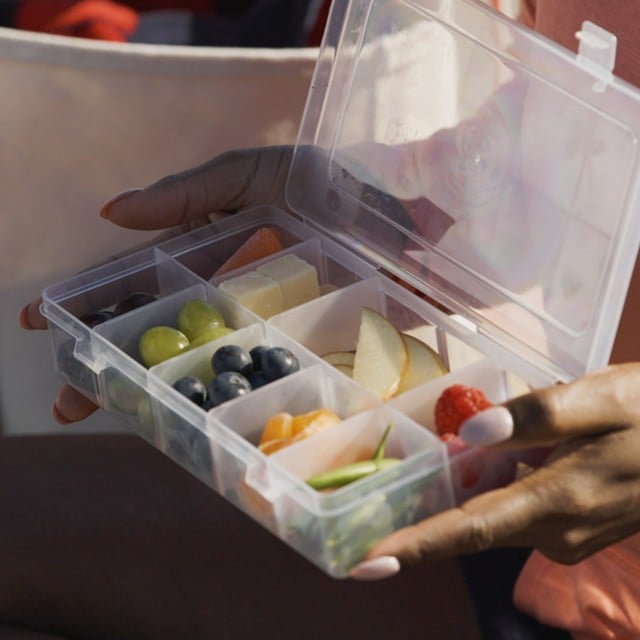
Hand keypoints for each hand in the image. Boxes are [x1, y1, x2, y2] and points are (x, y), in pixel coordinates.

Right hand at [19, 146, 292, 422]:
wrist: (382, 205)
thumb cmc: (313, 179)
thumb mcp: (245, 175)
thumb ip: (184, 194)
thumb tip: (111, 213)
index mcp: (197, 255)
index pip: (131, 282)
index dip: (85, 302)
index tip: (34, 322)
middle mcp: (216, 297)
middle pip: (154, 335)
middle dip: (108, 368)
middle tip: (67, 404)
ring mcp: (252, 325)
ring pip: (195, 364)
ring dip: (157, 395)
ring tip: (122, 420)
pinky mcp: (293, 345)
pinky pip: (255, 377)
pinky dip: (229, 401)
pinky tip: (201, 425)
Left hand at [350, 363, 639, 579]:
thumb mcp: (598, 398)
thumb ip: (534, 416)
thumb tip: (469, 432)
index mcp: (557, 500)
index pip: (469, 530)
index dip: (415, 547)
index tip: (365, 565)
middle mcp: (556, 531)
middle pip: (472, 526)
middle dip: (421, 518)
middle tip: (369, 500)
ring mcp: (568, 534)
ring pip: (493, 515)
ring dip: (456, 498)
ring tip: (413, 475)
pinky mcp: (575, 525)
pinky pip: (516, 509)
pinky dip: (490, 490)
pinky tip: (480, 460)